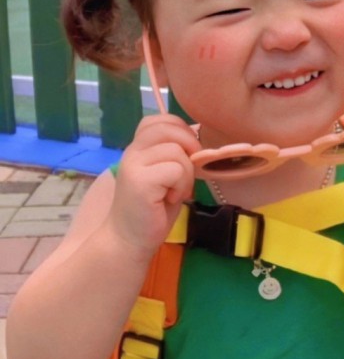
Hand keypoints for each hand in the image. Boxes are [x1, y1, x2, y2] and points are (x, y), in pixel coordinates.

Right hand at [107, 115, 200, 256]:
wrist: (128, 240)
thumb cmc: (152, 209)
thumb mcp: (166, 173)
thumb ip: (175, 153)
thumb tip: (200, 137)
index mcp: (138, 146)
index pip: (161, 119)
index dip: (182, 130)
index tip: (188, 153)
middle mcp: (132, 151)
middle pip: (170, 128)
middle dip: (189, 146)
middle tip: (188, 171)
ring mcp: (133, 164)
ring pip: (177, 151)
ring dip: (186, 173)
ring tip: (175, 191)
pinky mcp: (140, 181)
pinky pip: (176, 169)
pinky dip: (181, 185)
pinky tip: (169, 199)